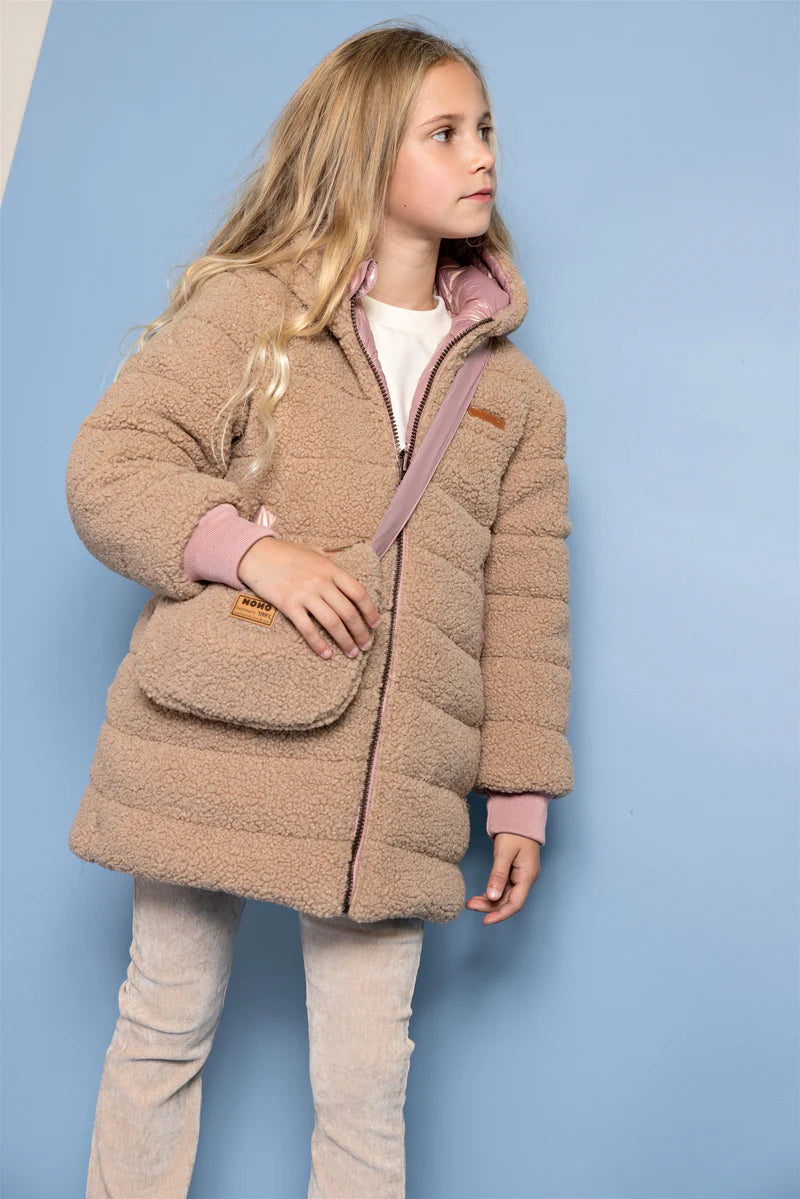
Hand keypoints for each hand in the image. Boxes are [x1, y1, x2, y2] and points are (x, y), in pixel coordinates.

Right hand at [237, 537, 380, 659]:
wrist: (256, 553)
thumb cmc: (286, 552)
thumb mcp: (314, 550)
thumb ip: (331, 556)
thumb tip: (347, 554)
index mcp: (331, 569)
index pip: (358, 593)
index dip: (370, 611)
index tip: (375, 624)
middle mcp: (321, 582)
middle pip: (348, 612)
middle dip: (360, 632)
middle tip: (366, 645)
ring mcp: (305, 594)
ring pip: (332, 623)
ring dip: (345, 641)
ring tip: (352, 653)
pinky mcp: (288, 605)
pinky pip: (308, 629)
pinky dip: (319, 644)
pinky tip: (326, 654)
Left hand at [464, 833, 540, 923]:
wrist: (521, 817)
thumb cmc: (514, 832)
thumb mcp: (504, 853)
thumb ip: (498, 875)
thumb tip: (493, 897)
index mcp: (527, 876)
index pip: (515, 904)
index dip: (500, 914)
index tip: (485, 920)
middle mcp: (526, 879)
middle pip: (508, 901)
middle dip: (490, 907)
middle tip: (470, 905)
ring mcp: (520, 876)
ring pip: (505, 895)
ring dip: (489, 900)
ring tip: (471, 902)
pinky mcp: (514, 872)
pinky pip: (504, 888)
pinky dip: (492, 892)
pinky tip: (481, 895)